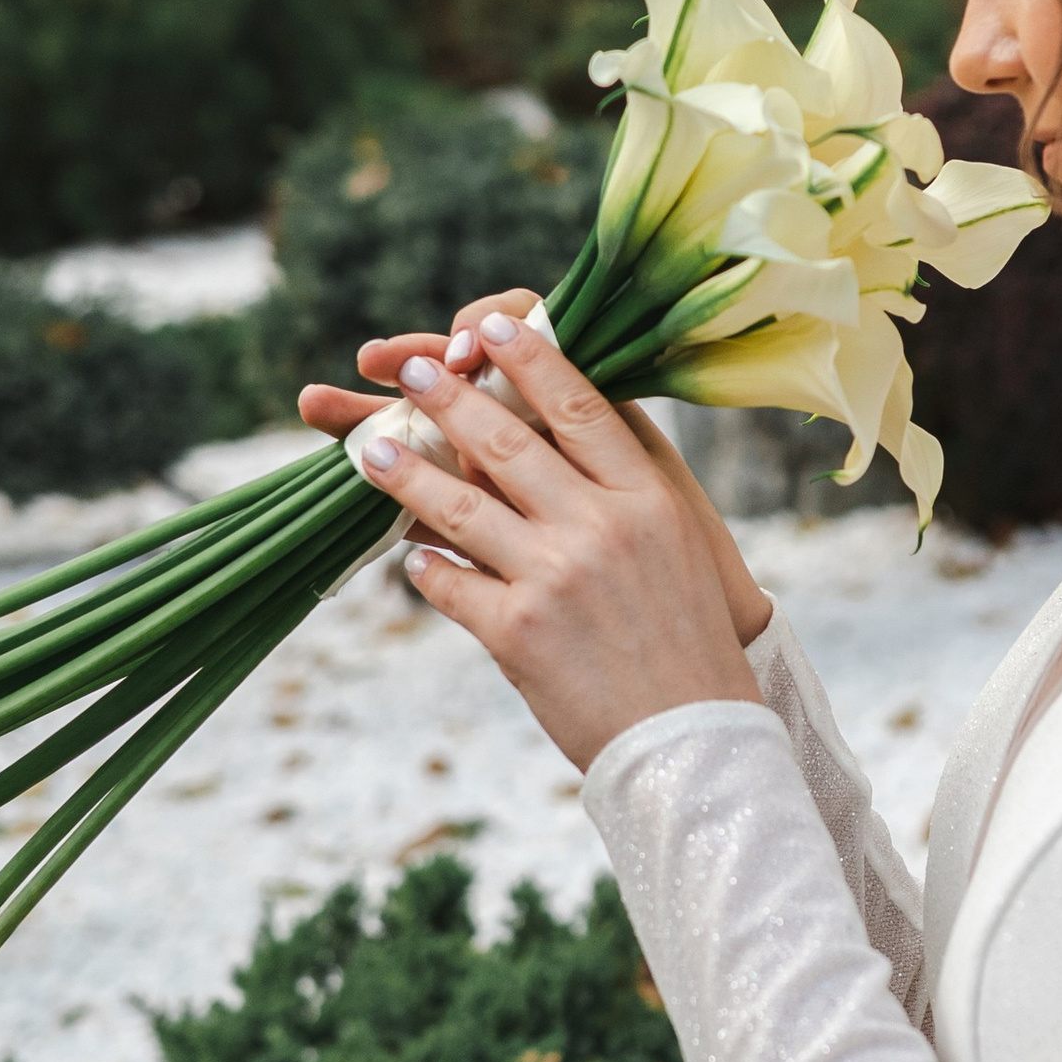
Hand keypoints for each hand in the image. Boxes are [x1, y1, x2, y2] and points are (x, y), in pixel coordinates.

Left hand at [338, 315, 769, 771]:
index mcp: (647, 498)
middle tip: (413, 367)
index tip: (492, 324)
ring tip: (368, 448)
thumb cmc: (685, 641)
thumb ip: (615, 496)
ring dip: (407, 471)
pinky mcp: (517, 631)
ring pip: (460, 506)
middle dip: (451, 399)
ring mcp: (555, 576)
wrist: (692, 737)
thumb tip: (544, 445)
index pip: (579, 406)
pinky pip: (449, 582)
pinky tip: (408, 555)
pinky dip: (424, 567)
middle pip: (509, 441)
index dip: (530, 359)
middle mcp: (601, 526)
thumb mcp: (669, 549)